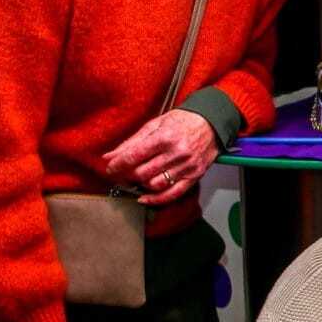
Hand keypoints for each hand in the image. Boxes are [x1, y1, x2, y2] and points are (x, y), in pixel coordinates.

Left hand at [101, 108, 217, 205]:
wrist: (212, 123)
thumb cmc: (182, 121)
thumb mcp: (155, 124)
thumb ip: (132, 142)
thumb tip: (109, 156)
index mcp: (164, 137)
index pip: (133, 156)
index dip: (117, 165)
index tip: (109, 168)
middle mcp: (176, 152)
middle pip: (142, 173)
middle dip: (127, 175)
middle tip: (122, 174)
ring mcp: (187, 166)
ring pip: (155, 184)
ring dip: (140, 185)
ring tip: (136, 179)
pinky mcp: (195, 175)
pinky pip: (173, 193)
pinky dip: (156, 200)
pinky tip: (144, 197)